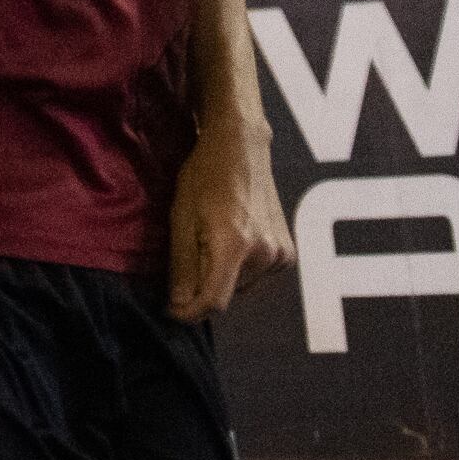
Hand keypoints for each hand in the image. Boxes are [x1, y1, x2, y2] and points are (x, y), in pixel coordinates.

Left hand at [165, 118, 294, 322]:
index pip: (212, 302)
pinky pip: (256, 277)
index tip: (170, 309)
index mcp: (235, 244)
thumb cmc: (204, 176)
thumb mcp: (181, 218)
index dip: (187, 312)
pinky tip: (233, 239)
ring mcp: (280, 254)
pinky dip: (241, 269)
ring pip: (240, 288)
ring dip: (222, 276)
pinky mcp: (288, 254)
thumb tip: (179, 307)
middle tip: (192, 249)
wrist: (241, 147)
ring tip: (212, 238)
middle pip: (225, 295)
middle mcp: (264, 253)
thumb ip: (182, 267)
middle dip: (202, 285)